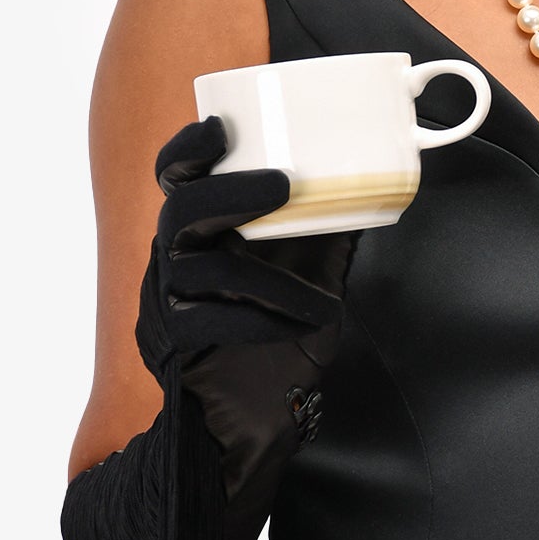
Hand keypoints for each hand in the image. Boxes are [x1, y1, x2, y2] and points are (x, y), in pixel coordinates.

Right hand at [135, 115, 356, 385]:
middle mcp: (176, 257)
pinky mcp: (175, 342)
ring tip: (324, 304)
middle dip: (231, 192)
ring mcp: (169, 299)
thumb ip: (327, 229)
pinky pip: (212, 321)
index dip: (188, 150)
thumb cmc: (280, 333)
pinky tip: (300, 329)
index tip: (220, 128)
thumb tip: (369, 185)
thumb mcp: (312, 271)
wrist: (257, 411)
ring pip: (210, 270)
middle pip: (181, 211)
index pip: (176, 179)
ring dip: (276, 282)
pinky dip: (262, 322)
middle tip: (283, 185)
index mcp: (201, 230)